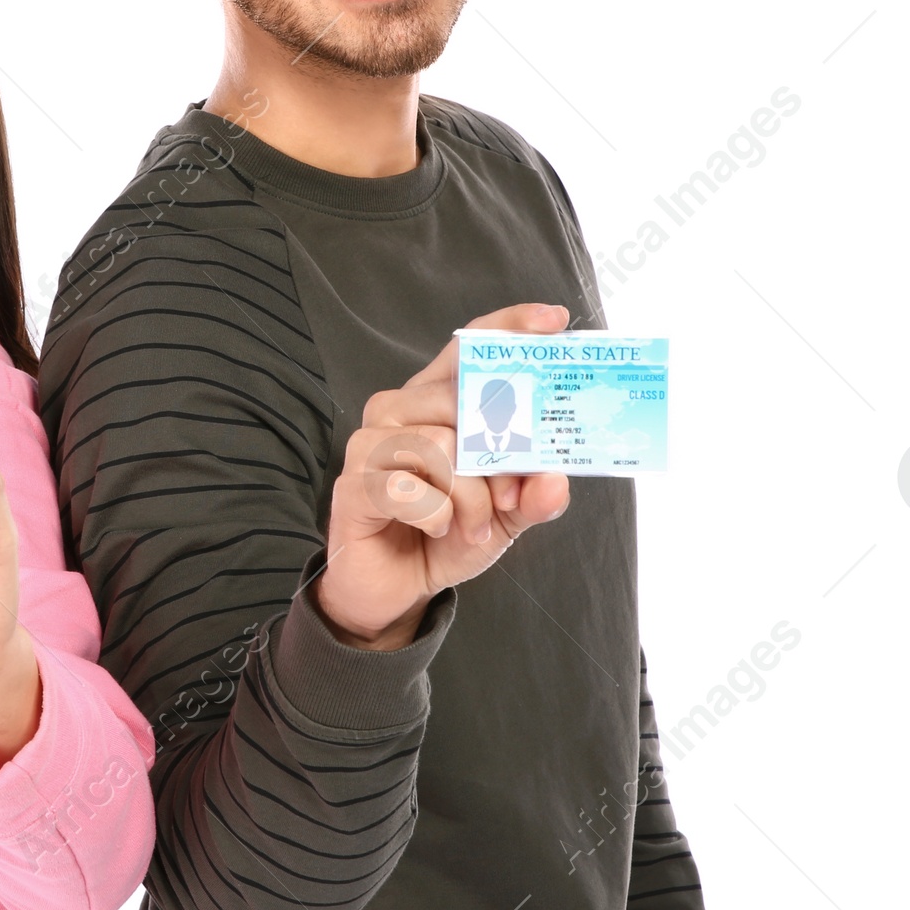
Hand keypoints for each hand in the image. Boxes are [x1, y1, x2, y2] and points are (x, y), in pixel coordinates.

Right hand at [316, 304, 571, 649]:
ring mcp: (369, 443)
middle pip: (459, 399)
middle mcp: (398, 409)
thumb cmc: (445, 534)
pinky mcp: (353, 482)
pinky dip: (437, 517)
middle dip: (500, 453)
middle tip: (511, 495)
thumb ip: (531, 495)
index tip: (552, 321)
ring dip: (470, 498)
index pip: (467, 348)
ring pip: (437, 446)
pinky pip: (408, 489)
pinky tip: (436, 529)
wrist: (394, 588)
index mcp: (434, 402)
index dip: (507, 328)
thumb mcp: (503, 516)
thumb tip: (556, 480)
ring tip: (473, 525)